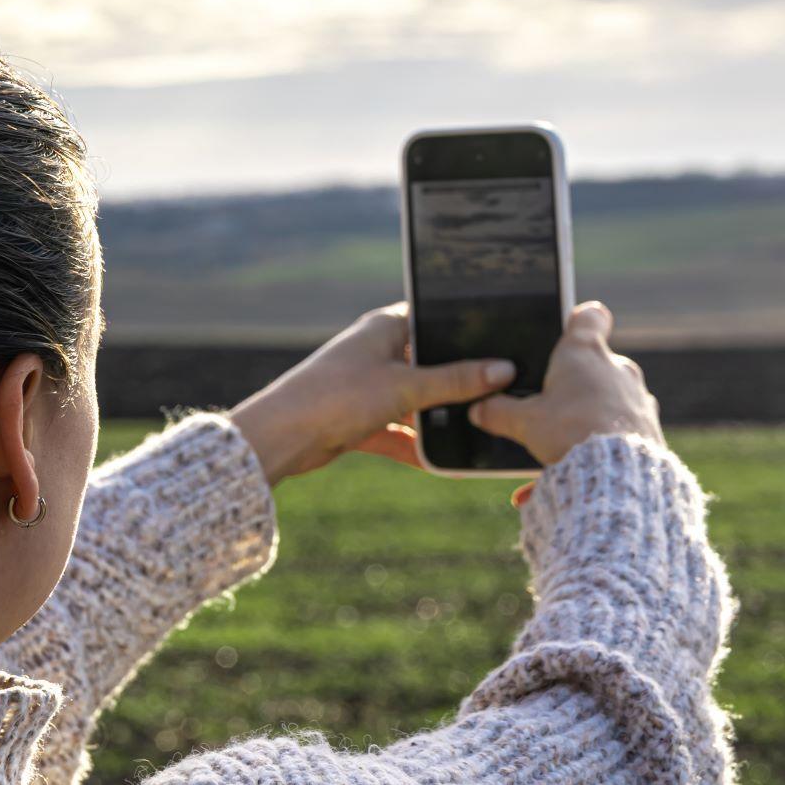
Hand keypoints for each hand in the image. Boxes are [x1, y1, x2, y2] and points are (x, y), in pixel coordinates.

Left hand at [227, 300, 518, 482]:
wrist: (281, 438)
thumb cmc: (338, 395)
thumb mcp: (405, 387)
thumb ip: (455, 380)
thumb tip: (503, 369)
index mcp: (385, 327)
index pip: (433, 319)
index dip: (463, 331)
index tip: (502, 345)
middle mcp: (376, 352)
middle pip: (428, 365)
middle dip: (456, 384)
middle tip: (500, 396)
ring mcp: (367, 387)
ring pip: (413, 402)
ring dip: (436, 420)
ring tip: (478, 431)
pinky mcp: (358, 419)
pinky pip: (397, 432)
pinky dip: (415, 446)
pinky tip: (444, 465)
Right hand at [466, 300, 664, 503]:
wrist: (615, 473)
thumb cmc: (569, 432)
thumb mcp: (524, 422)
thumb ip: (499, 412)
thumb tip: (479, 409)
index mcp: (584, 352)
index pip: (590, 316)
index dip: (580, 320)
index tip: (571, 329)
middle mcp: (617, 367)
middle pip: (597, 363)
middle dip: (578, 382)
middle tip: (555, 404)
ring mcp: (638, 396)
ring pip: (614, 395)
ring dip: (595, 411)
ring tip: (570, 440)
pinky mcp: (650, 426)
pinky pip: (624, 426)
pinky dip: (607, 439)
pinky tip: (586, 463)